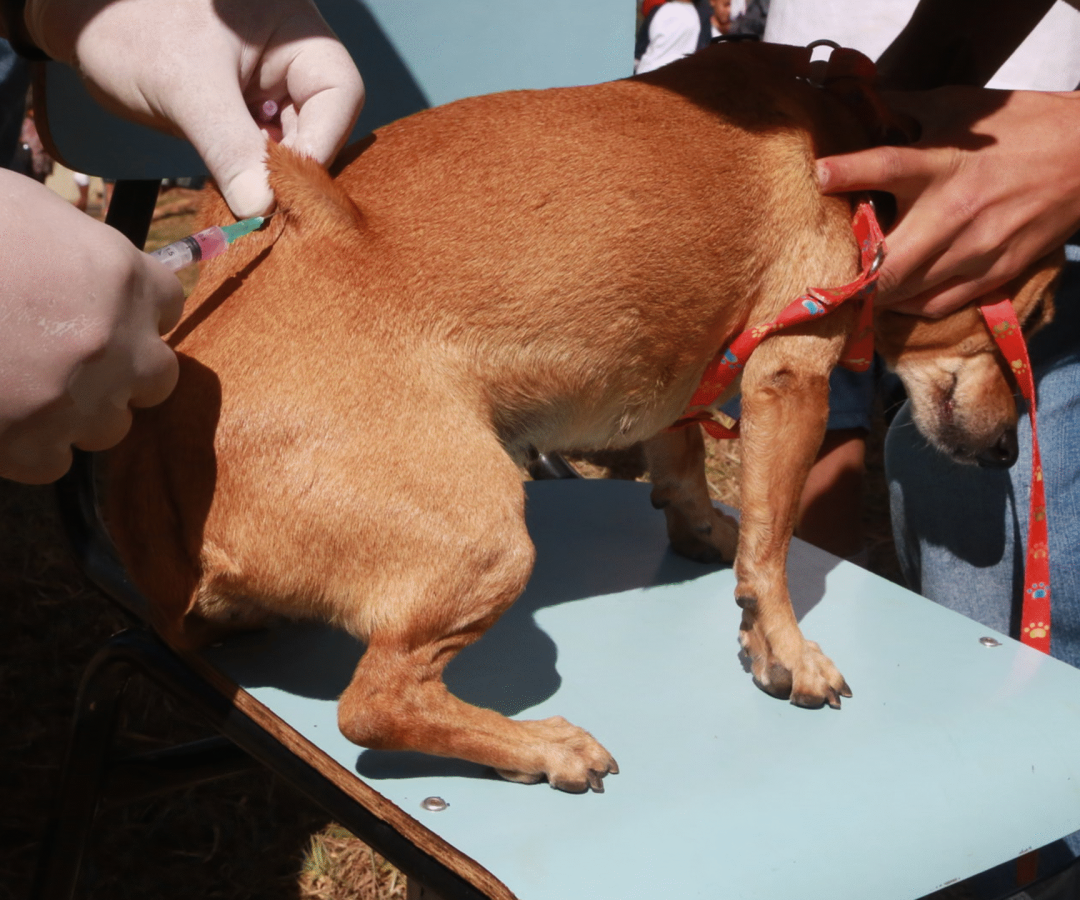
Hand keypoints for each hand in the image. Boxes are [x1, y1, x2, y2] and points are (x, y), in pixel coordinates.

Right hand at [0, 171, 184, 483]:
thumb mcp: (21, 207)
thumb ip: (72, 241)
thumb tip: (85, 267)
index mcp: (119, 274)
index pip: (168, 303)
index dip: (138, 311)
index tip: (108, 313)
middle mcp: (115, 341)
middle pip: (157, 376)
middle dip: (124, 371)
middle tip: (76, 361)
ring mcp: (77, 398)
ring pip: (111, 425)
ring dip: (80, 412)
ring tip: (29, 388)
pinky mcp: (29, 444)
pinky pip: (55, 462)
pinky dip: (30, 448)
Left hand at [25, 0, 363, 217]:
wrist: (85, 24)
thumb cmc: (135, 25)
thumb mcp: (186, 85)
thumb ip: (230, 146)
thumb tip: (261, 210)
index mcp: (297, 35)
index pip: (339, 95)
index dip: (321, 143)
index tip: (288, 188)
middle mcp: (294, 64)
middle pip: (325, 127)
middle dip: (298, 169)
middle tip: (270, 209)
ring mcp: (273, 94)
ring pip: (296, 150)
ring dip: (276, 182)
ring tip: (252, 208)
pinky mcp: (248, 122)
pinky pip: (265, 160)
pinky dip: (254, 182)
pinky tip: (238, 199)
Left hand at [817, 87, 1079, 316]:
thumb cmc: (1019, 126)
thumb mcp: (960, 106)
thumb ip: (905, 110)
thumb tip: (860, 106)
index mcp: (942, 164)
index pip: (886, 167)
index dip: (846, 172)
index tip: (818, 174)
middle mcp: (953, 213)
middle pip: (887, 265)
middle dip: (850, 274)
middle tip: (829, 269)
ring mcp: (974, 250)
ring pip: (905, 294)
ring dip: (873, 293)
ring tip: (854, 285)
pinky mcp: (994, 274)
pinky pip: (936, 305)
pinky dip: (908, 304)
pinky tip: (895, 294)